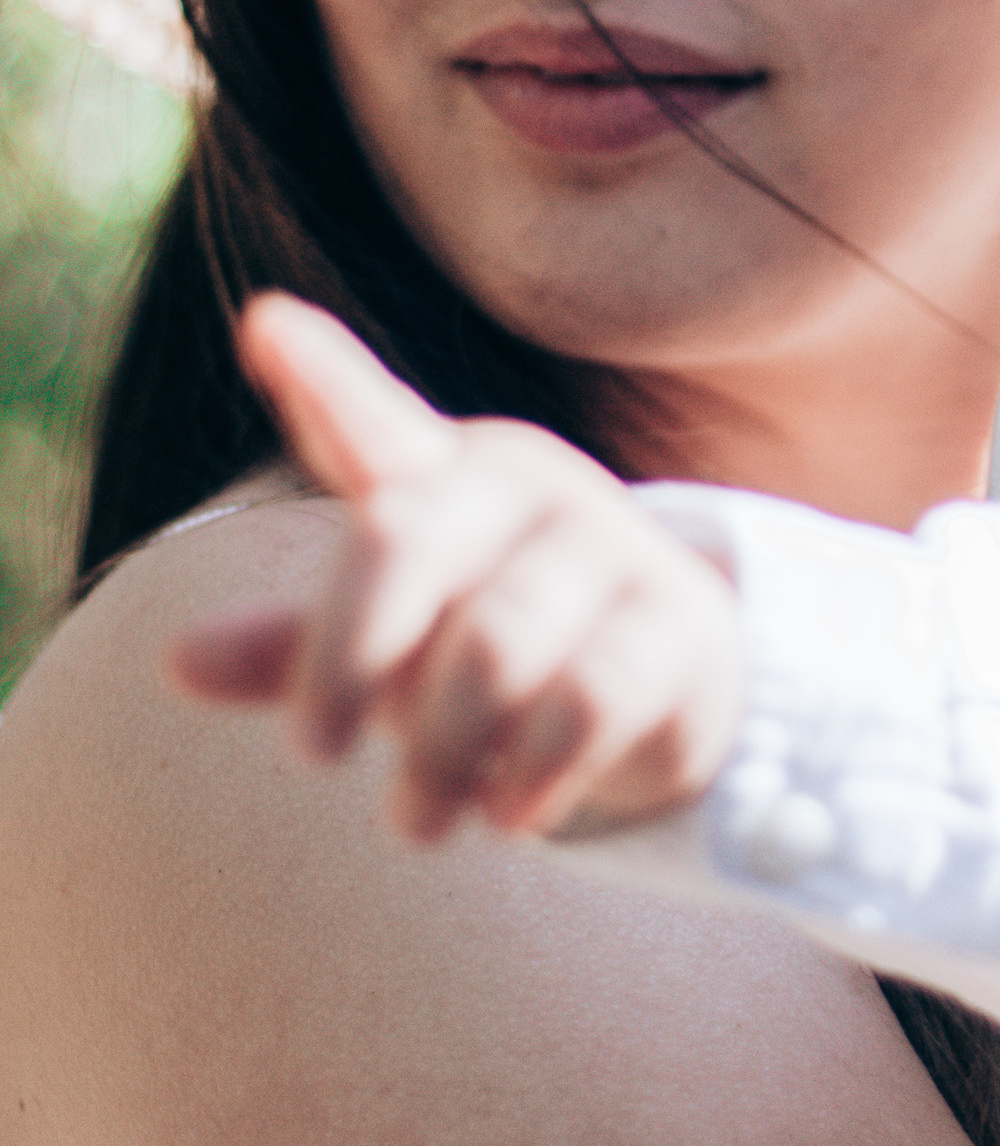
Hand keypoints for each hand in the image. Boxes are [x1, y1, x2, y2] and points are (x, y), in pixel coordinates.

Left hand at [169, 296, 745, 842]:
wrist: (665, 688)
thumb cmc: (490, 646)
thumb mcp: (389, 644)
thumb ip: (291, 650)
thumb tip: (175, 662)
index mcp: (444, 473)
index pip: (372, 419)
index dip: (321, 373)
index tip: (263, 325)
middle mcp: (530, 485)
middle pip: (400, 540)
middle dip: (340, 663)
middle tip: (309, 755)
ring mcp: (613, 547)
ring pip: (494, 648)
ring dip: (438, 754)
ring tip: (416, 821)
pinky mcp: (678, 627)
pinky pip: (585, 703)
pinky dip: (530, 775)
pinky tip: (509, 813)